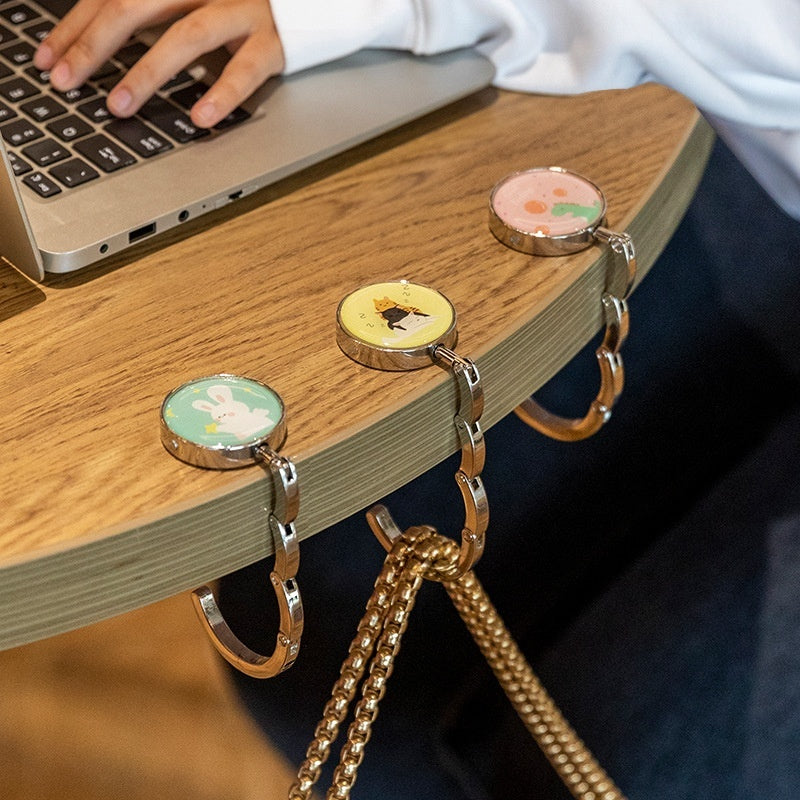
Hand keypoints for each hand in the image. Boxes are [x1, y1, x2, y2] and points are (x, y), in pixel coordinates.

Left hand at [34, 0, 284, 127]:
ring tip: (118, 106)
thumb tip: (97, 45)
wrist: (308, 2)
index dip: (74, 26)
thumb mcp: (191, 2)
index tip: (48, 59)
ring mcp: (239, 10)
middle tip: (67, 81)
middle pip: (135, 5)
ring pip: (185, 36)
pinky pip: (245, 69)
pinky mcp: (272, 41)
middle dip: (94, 45)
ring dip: (146, 72)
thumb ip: (152, 14)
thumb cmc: (241, 5)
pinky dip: (221, 94)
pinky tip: (199, 117)